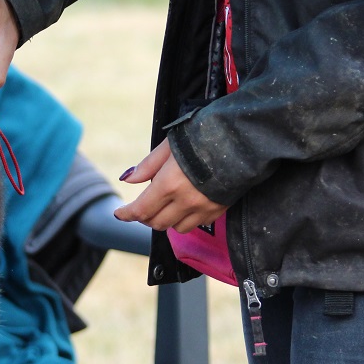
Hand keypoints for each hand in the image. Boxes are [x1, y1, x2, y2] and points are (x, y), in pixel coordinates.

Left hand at [113, 140, 227, 232]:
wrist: (243, 139)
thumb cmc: (203, 135)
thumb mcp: (170, 145)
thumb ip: (148, 165)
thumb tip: (128, 179)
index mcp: (169, 183)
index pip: (140, 210)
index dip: (126, 214)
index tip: (119, 213)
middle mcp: (185, 200)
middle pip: (156, 223)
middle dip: (145, 217)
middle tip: (143, 206)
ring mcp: (203, 208)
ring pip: (176, 228)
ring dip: (167, 220)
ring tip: (166, 204)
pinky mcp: (219, 210)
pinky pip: (197, 224)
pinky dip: (187, 219)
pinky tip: (187, 204)